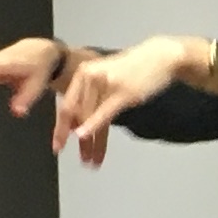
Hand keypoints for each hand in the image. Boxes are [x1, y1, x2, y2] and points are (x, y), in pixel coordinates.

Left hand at [49, 39, 184, 165]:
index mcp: (83, 73)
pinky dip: (92, 126)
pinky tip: (84, 136)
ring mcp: (105, 83)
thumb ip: (91, 98)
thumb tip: (77, 125)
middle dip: (78, 142)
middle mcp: (90, 76)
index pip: (67, 106)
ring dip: (90, 143)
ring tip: (90, 161)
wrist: (159, 57)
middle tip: (81, 160)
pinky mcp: (121, 91)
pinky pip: (104, 114)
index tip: (58, 147)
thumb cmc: (133, 69)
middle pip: (78, 115)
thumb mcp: (106, 79)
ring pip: (90, 118)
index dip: (60, 129)